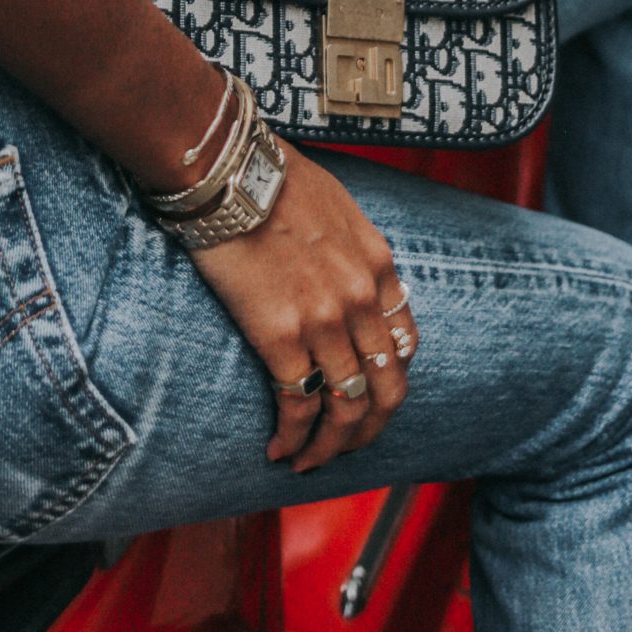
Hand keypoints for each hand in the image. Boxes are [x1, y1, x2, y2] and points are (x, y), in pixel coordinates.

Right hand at [189, 142, 417, 473]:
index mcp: (377, 265)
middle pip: (384, 388)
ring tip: (309, 462)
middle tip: (345, 447)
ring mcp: (324, 322)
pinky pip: (298, 406)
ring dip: (330, 447)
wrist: (228, 169)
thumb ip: (351, 250)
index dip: (389, 380)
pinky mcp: (281, 337)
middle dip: (369, 429)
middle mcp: (360, 300)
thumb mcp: (336, 207)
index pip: (403, 343)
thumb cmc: (272, 176)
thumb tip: (343, 277)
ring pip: (346, 408)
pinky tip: (279, 449)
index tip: (368, 396)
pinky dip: (293, 438)